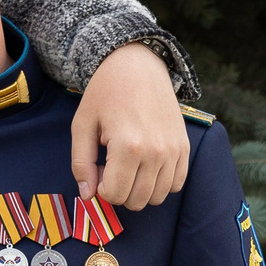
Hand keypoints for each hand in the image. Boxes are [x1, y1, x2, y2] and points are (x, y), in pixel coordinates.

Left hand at [73, 43, 190, 209]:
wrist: (138, 65)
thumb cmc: (105, 93)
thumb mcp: (82, 125)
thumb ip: (81, 163)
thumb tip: (88, 196)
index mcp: (128, 147)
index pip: (113, 194)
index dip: (100, 188)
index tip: (98, 168)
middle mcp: (156, 152)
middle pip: (136, 200)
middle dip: (119, 191)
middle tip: (112, 167)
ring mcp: (174, 151)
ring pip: (158, 197)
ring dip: (140, 190)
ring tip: (130, 166)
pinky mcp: (185, 147)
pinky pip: (176, 184)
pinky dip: (161, 183)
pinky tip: (148, 166)